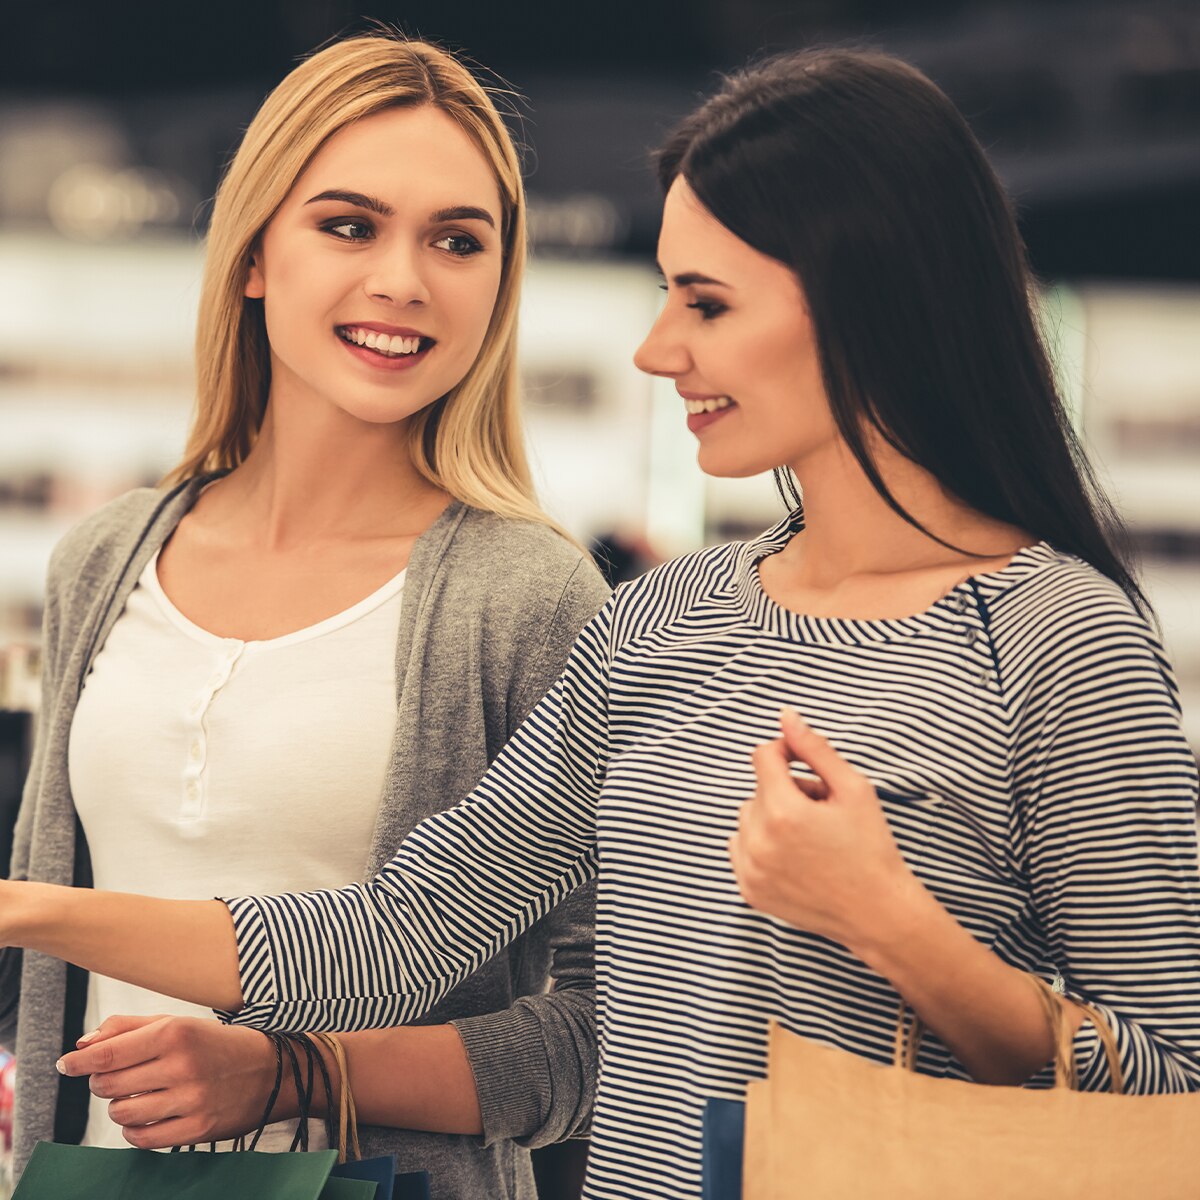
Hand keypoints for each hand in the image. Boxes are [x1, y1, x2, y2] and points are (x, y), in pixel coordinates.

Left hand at [56, 1015, 278, 1147]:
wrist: (274, 1070)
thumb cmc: (218, 1044)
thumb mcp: (179, 1023)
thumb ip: (129, 1027)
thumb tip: (83, 1044)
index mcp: (176, 1032)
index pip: (108, 1053)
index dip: (79, 1061)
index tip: (67, 1063)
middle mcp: (182, 1065)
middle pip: (108, 1084)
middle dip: (104, 1081)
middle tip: (119, 1075)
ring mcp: (190, 1100)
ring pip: (121, 1113)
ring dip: (121, 1105)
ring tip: (140, 1093)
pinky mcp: (197, 1129)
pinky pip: (141, 1139)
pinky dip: (136, 1129)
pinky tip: (150, 1114)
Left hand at [728, 708, 924, 956]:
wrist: (878, 912)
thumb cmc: (872, 848)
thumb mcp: (854, 789)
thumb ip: (815, 749)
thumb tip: (786, 717)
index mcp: (783, 812)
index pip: (764, 757)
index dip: (787, 752)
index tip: (807, 765)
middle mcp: (759, 841)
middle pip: (758, 789)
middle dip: (787, 790)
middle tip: (822, 811)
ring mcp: (750, 869)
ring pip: (748, 818)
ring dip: (772, 817)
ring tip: (810, 835)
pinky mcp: (749, 890)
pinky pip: (740, 847)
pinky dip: (761, 844)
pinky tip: (795, 856)